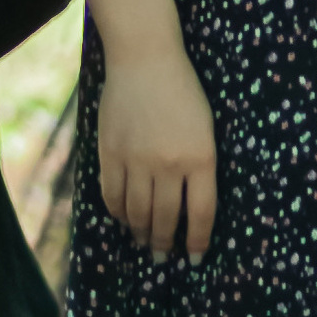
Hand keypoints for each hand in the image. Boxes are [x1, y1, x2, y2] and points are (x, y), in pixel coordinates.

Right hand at [98, 44, 219, 261]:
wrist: (146, 59)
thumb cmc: (183, 92)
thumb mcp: (205, 130)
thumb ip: (199, 167)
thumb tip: (189, 210)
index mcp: (202, 157)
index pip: (202, 214)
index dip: (199, 241)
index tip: (196, 258)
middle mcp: (169, 163)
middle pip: (167, 219)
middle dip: (166, 244)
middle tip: (164, 258)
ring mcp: (137, 159)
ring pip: (138, 212)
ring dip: (142, 233)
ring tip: (145, 243)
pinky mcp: (110, 152)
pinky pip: (112, 195)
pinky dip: (118, 213)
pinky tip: (125, 219)